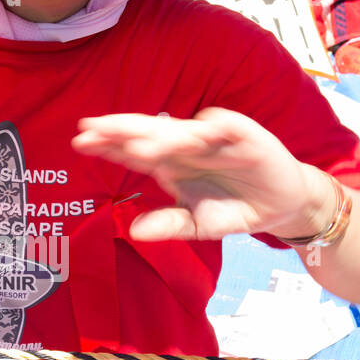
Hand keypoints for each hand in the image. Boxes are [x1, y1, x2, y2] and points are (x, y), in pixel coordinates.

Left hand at [72, 108, 333, 242]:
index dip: (107, 145)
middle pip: (149, 132)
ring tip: (136, 149)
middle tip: (90, 128)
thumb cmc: (234, 209)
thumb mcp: (199, 225)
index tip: (79, 142)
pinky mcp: (246, 135)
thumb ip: (168, 225)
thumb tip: (134, 231)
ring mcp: (214, 138)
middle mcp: (186, 145)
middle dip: (120, 130)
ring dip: (161, 137)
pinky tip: (197, 132)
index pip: (132, 149)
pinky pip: (226, 128)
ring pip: (182, 131)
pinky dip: (212, 129)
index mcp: (170, 163)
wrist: (281, 205)